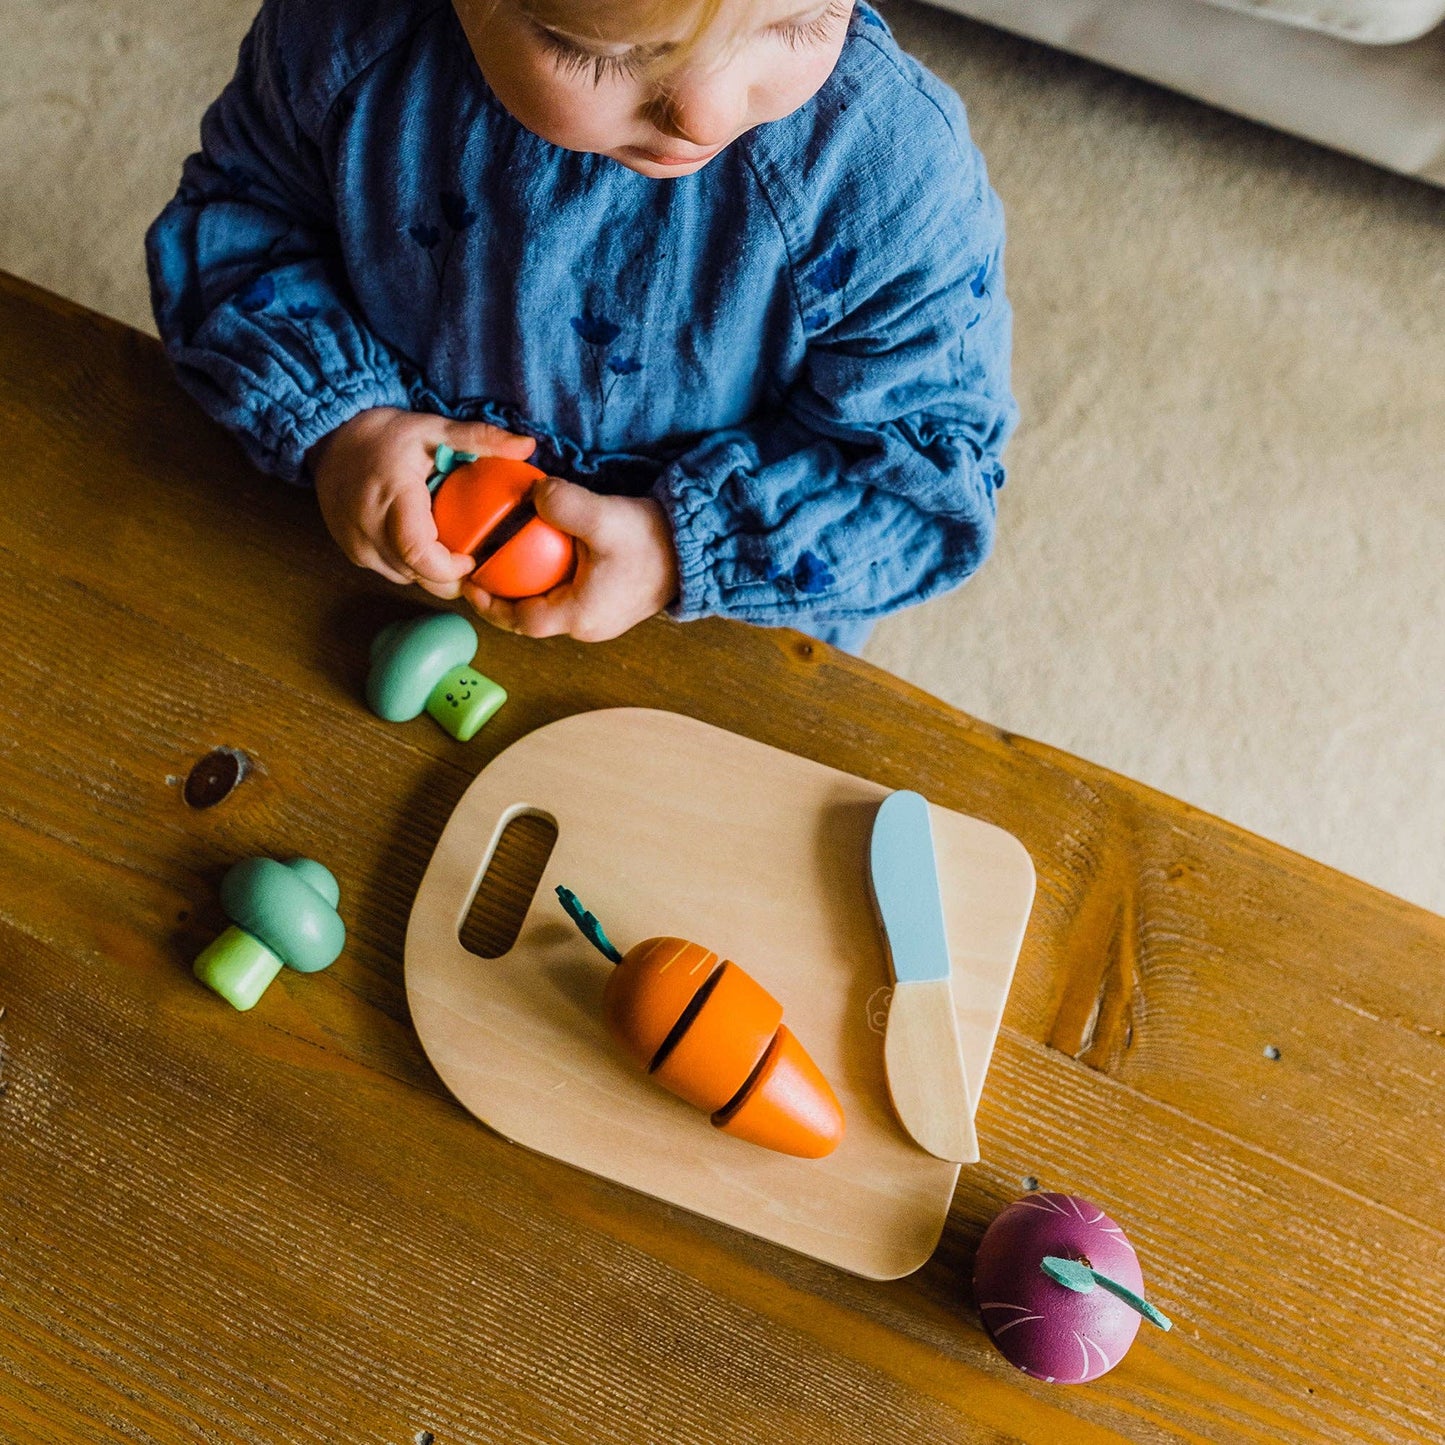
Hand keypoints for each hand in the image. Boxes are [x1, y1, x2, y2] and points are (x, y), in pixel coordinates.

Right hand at [307, 407, 536, 598]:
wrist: (332, 439)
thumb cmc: (387, 434)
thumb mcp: (435, 428)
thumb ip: (481, 438)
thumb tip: (527, 446)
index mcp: (392, 497)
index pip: (418, 552)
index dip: (450, 568)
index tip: (472, 561)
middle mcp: (368, 526)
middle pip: (416, 575)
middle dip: (449, 578)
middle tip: (473, 562)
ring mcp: (355, 543)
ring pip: (405, 578)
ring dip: (430, 573)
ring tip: (450, 550)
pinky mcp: (351, 553)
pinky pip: (391, 572)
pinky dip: (411, 566)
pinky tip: (426, 546)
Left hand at [464, 478, 679, 642]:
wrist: (698, 547)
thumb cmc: (653, 539)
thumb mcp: (604, 517)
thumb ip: (562, 504)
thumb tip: (532, 492)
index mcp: (579, 615)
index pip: (519, 621)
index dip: (489, 604)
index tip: (469, 582)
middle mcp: (589, 625)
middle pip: (532, 617)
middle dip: (504, 596)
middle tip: (483, 566)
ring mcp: (603, 618)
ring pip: (550, 607)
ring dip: (527, 587)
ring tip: (507, 559)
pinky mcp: (612, 604)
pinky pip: (570, 596)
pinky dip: (550, 580)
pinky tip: (545, 553)